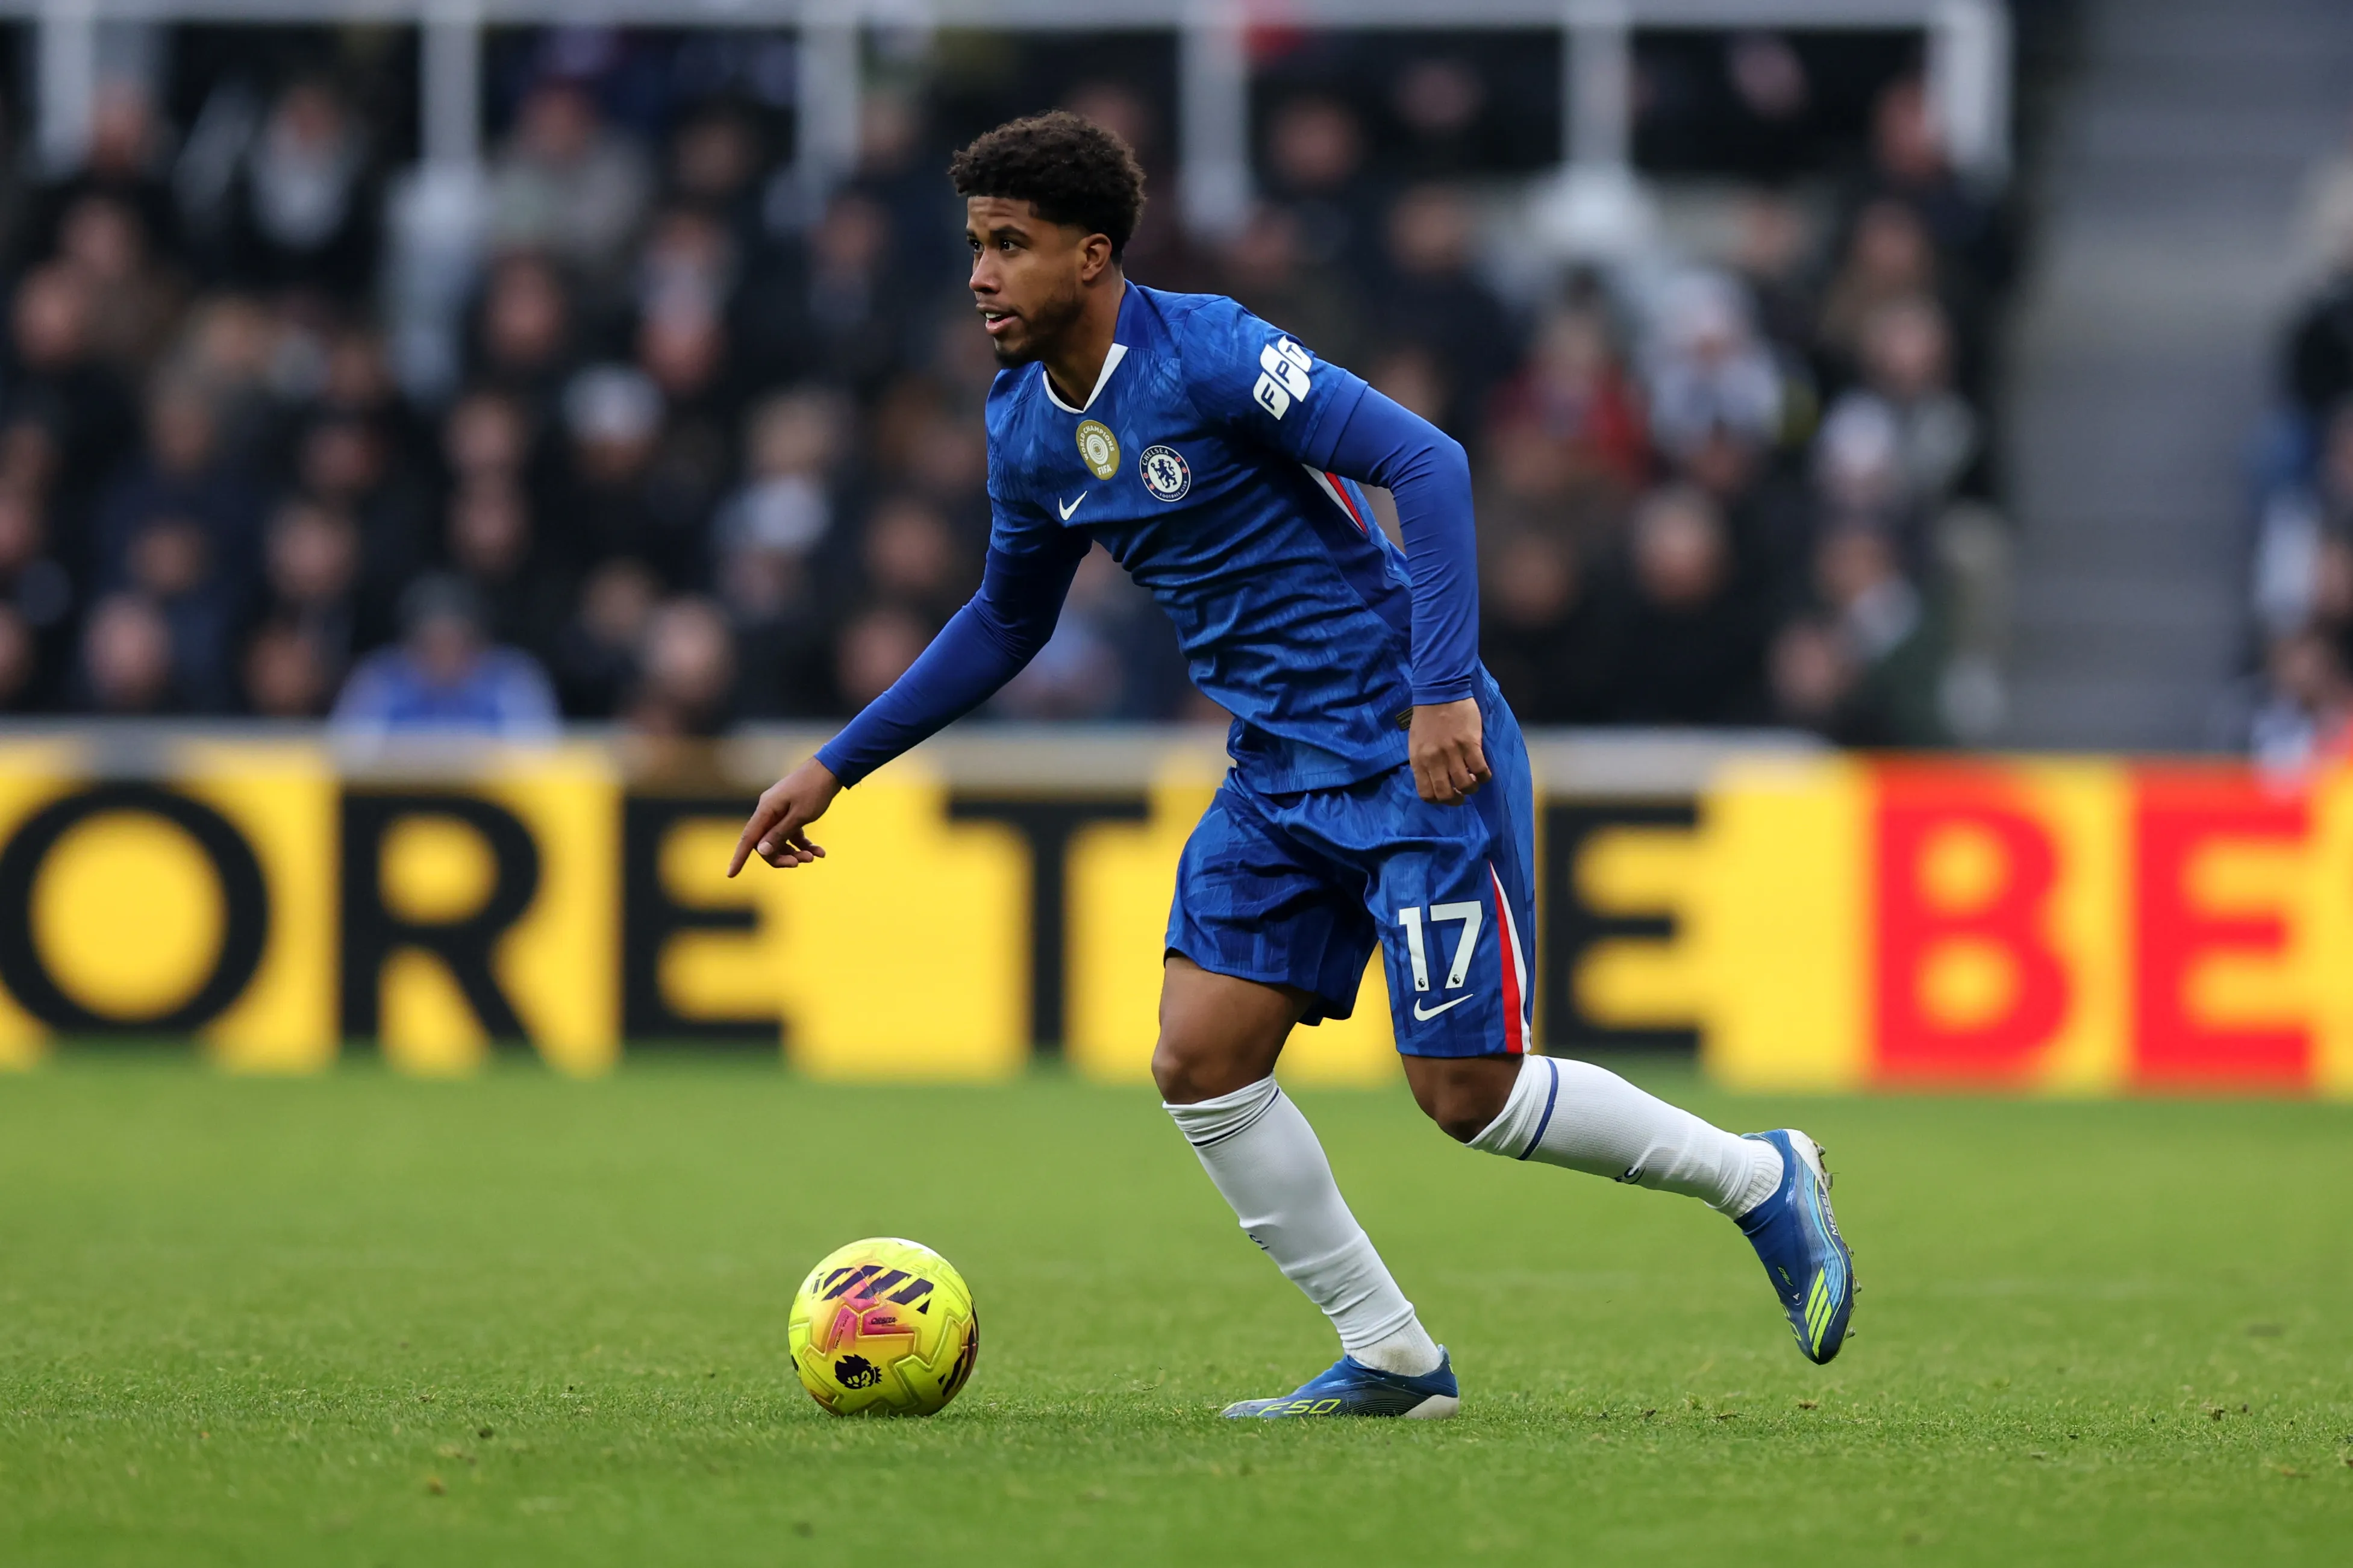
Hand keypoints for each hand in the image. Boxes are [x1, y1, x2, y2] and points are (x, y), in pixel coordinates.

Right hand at [727, 757, 842, 875]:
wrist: (830, 769)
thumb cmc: (814, 790)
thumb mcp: (799, 816)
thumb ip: (779, 834)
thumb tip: (760, 851)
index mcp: (766, 810)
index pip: (748, 839)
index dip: (738, 858)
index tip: (730, 875)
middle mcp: (769, 811)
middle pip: (766, 843)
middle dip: (782, 856)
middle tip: (803, 862)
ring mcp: (780, 811)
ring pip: (780, 840)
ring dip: (796, 852)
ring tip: (815, 856)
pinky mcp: (791, 812)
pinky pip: (792, 833)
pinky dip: (803, 844)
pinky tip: (819, 851)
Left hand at [1408, 697, 1489, 805]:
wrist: (1439, 692)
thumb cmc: (1426, 718)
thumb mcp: (1416, 743)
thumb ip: (1423, 763)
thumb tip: (1433, 781)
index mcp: (1418, 761)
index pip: (1426, 794)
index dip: (1438, 800)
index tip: (1447, 795)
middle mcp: (1434, 760)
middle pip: (1446, 794)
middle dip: (1456, 800)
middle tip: (1463, 794)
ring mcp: (1452, 752)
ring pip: (1465, 784)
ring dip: (1472, 787)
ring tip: (1474, 781)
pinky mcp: (1469, 743)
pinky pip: (1480, 769)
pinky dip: (1484, 775)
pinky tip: (1484, 772)